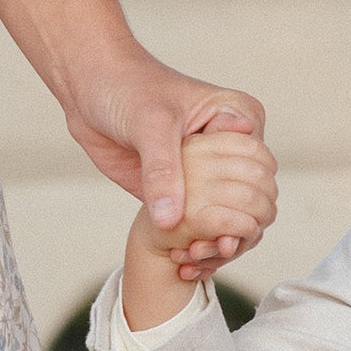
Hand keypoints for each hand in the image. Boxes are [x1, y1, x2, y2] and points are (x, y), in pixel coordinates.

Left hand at [66, 49, 270, 257]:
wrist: (90, 87)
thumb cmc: (127, 87)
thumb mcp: (150, 125)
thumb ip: (163, 171)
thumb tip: (171, 221)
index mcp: (241, 120)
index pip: (260, 176)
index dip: (245, 210)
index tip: (221, 239)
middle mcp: (231, 147)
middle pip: (251, 204)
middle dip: (231, 234)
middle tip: (199, 253)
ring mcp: (209, 171)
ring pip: (228, 219)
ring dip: (214, 246)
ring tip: (188, 261)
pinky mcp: (185, 190)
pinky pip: (200, 225)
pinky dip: (195, 246)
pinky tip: (181, 262)